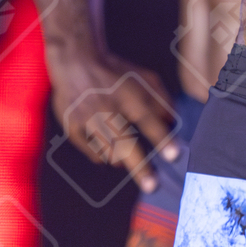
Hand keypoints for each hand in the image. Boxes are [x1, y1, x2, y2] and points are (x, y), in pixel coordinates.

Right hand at [45, 46, 178, 191]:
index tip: (174, 155)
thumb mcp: (142, 76)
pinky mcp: (71, 125)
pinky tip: (107, 152)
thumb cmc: (114, 71)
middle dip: (139, 166)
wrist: (77, 61)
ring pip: (107, 150)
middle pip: (124, 141)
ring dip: (121, 160)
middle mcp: (106, 106)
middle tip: (151, 186)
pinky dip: (100, 155)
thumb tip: (174, 121)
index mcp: (126, 92)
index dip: (162, 137)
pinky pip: (89, 150)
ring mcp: (86, 117)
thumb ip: (160, 98)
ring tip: (127, 161)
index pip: (147, 118)